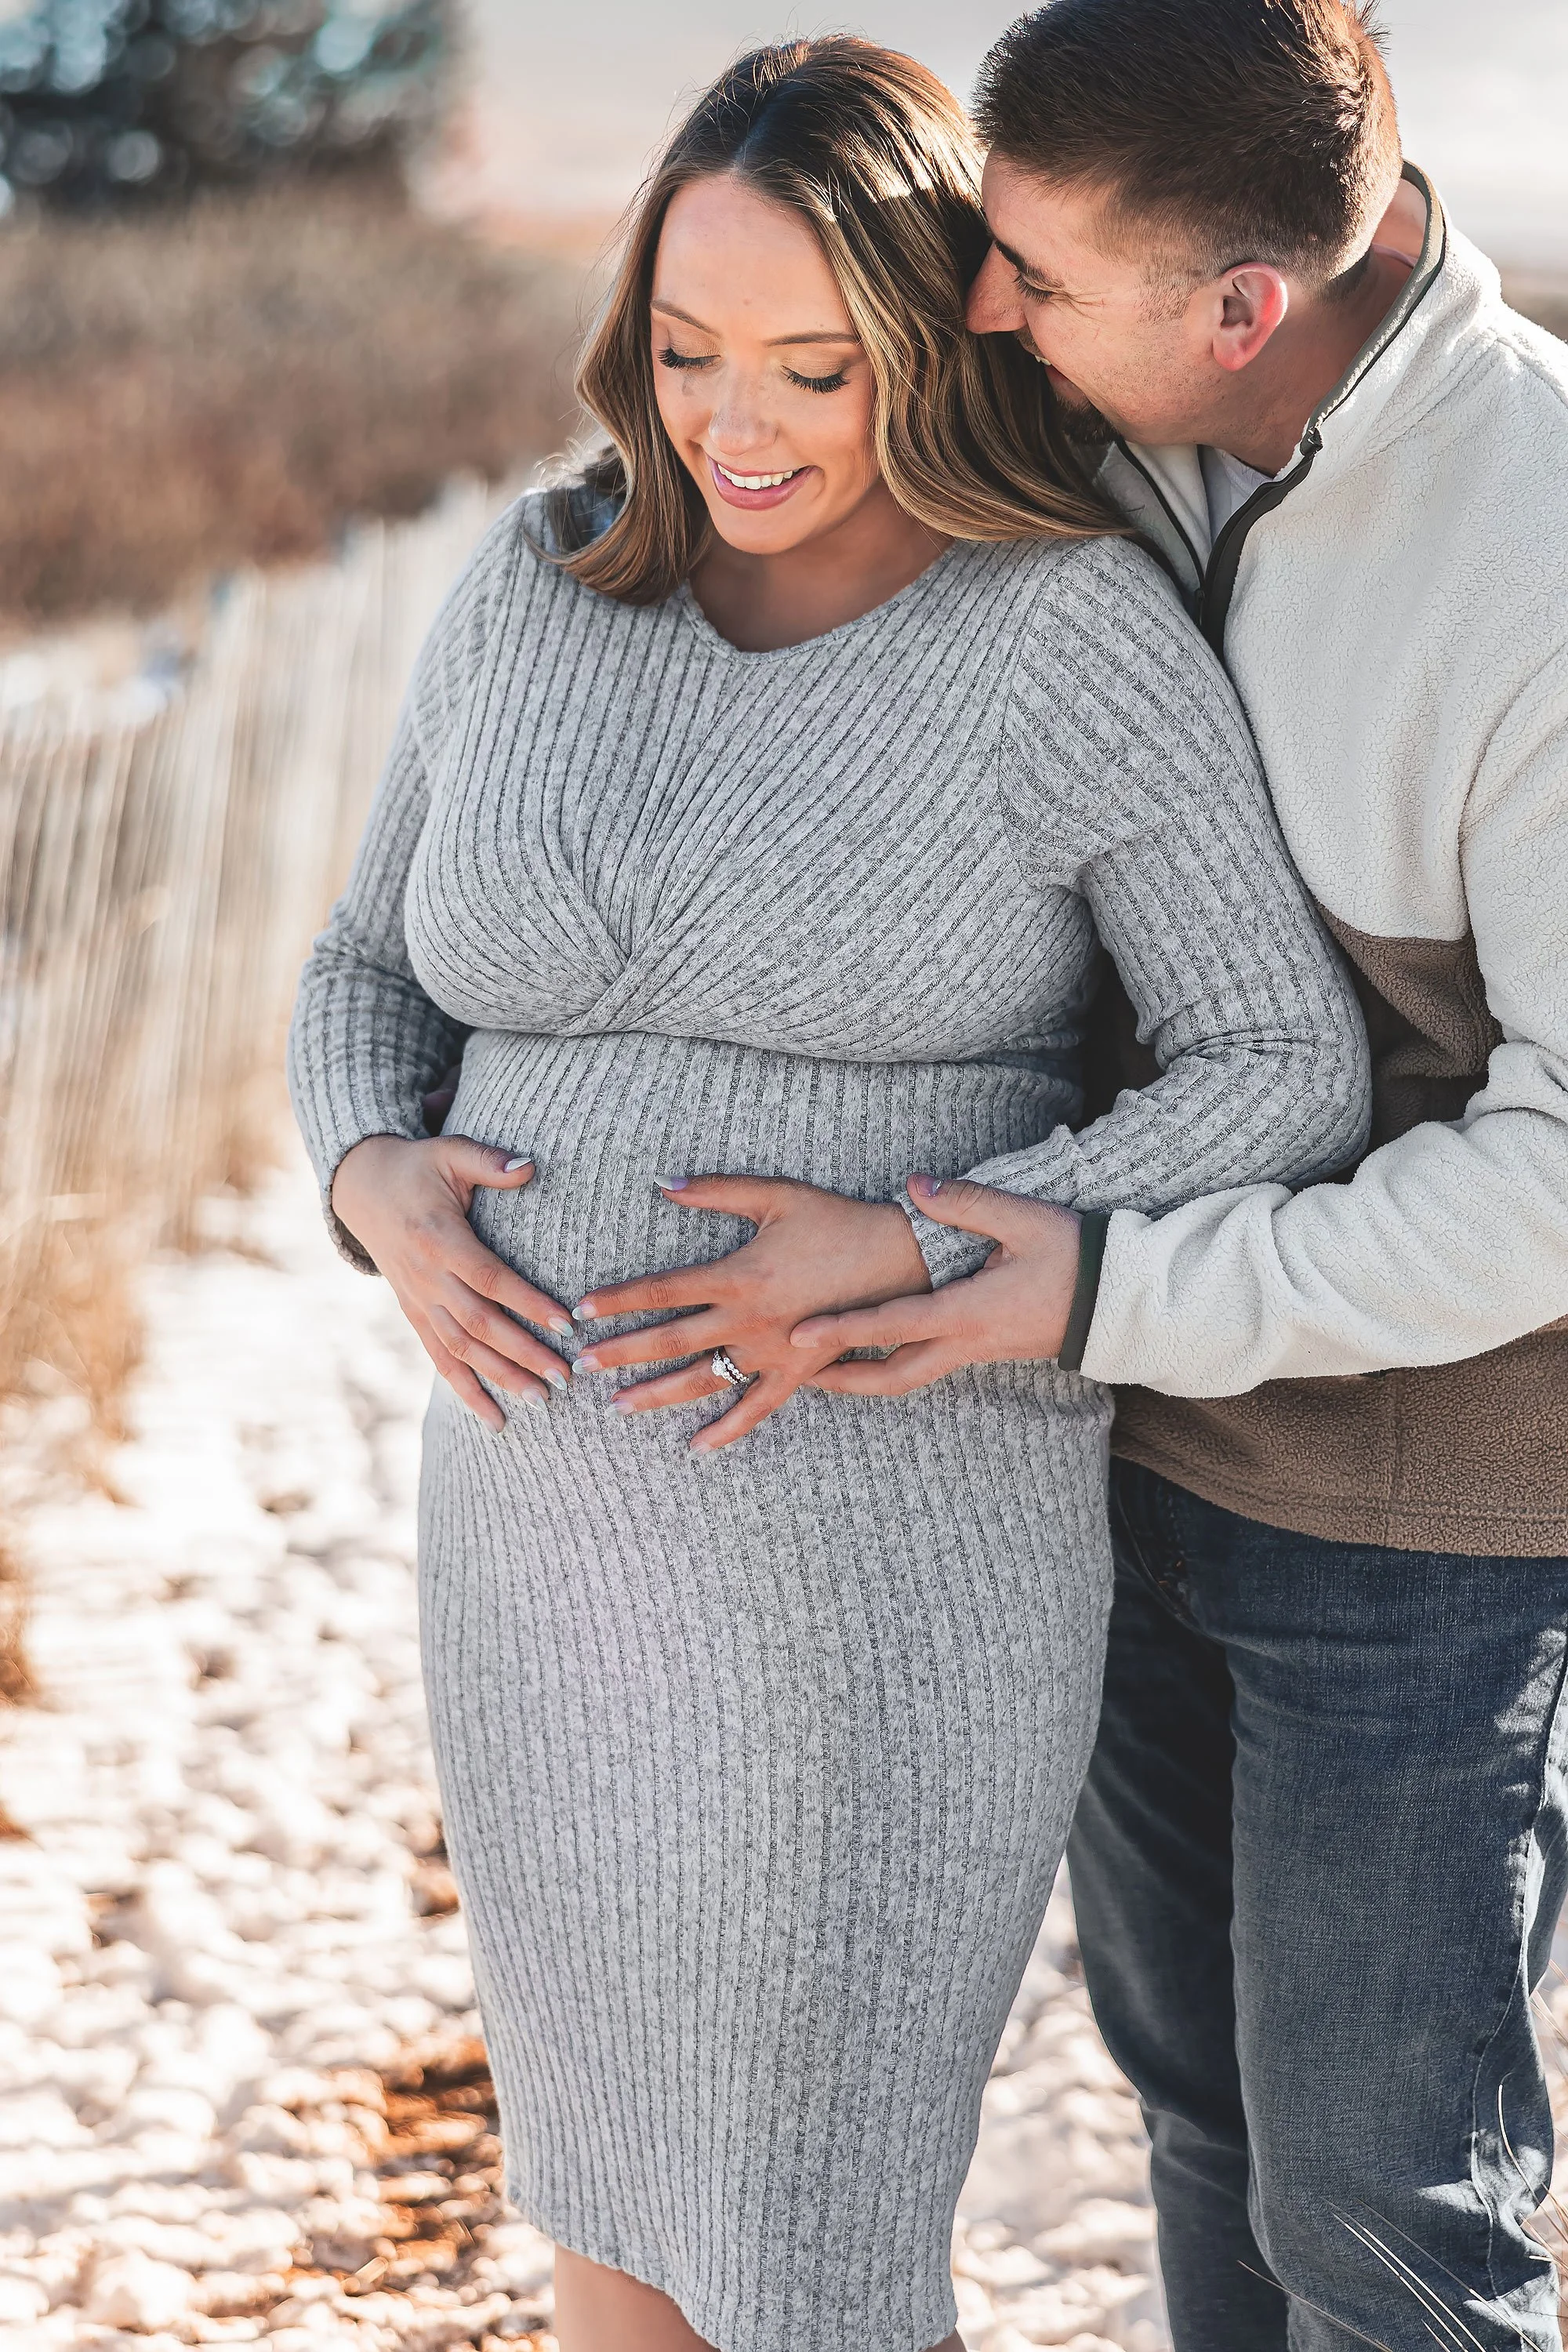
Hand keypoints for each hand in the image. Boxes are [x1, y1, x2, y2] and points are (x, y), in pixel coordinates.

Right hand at [331, 1134, 573, 1431]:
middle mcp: (427, 1277)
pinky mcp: (414, 1315)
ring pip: (460, 1350)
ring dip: (500, 1378)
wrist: (362, 1188)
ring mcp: (418, 1301)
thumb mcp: (450, 1152)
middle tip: (563, 1378)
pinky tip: (496, 1419)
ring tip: (540, 1401)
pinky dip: (466, 1391)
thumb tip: (530, 1166)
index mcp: (440, 1238)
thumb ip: (490, 1162)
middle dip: (523, 1353)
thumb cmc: (419, 1167)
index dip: (526, 1302)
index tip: (565, 1323)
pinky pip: (439, 1360)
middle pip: (479, 1324)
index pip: (489, 1277)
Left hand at [571, 1173, 931, 1452]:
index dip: (618, 1299)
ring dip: (657, 1394)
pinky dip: (727, 1429)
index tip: (580, 1309)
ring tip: (618, 1407)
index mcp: (736, 1275)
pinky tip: (697, 1447)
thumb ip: (716, 1191)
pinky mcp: (798, 1371)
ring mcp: (772, 1351)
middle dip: (621, 1353)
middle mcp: (747, 1320)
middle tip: (580, 1366)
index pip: (661, 1291)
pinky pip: (757, 1408)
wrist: (899, 1257)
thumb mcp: (775, 1195)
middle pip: (670, 1341)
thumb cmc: (835, 1220)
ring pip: (703, 1379)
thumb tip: (663, 1183)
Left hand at [791, 1173, 1081, 1395]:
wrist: (1118, 1297)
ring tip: (826, 1371)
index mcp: (968, 1311)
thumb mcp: (1021, 1218)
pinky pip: (930, 1366)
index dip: (842, 1329)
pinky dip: (895, 1366)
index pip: (892, 1325)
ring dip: (867, 1379)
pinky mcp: (985, 1350)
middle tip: (798, 1375)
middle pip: (894, 1376)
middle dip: (845, 1381)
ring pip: (911, 1378)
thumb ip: (965, 1202)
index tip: (800, 1334)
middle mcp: (967, 1341)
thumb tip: (914, 1185)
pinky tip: (876, 1352)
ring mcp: (977, 1351)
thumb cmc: (1073, 1254)